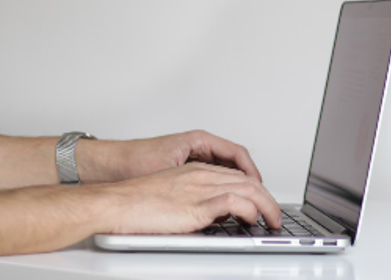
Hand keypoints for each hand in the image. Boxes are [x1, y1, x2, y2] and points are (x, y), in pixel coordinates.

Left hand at [77, 130, 261, 183]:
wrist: (108, 164)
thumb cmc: (133, 161)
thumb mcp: (170, 170)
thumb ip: (196, 179)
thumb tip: (221, 191)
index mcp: (198, 140)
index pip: (237, 153)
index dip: (251, 170)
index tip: (258, 185)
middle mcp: (198, 145)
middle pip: (234, 160)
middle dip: (248, 178)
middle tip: (257, 195)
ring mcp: (193, 155)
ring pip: (225, 168)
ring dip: (236, 182)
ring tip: (244, 198)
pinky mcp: (186, 166)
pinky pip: (213, 174)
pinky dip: (222, 185)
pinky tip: (223, 199)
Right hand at [102, 161, 281, 233]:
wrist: (115, 202)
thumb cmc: (135, 201)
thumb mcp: (172, 196)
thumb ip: (195, 200)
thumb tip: (214, 216)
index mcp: (195, 171)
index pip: (237, 175)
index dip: (255, 189)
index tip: (263, 203)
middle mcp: (202, 175)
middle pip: (248, 181)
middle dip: (268, 198)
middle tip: (275, 215)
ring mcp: (200, 188)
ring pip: (248, 189)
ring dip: (267, 206)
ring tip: (273, 220)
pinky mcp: (196, 205)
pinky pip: (234, 203)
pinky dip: (250, 210)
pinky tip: (253, 219)